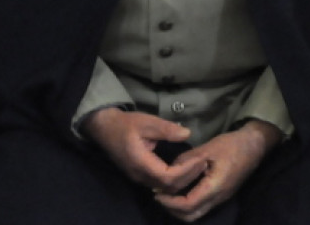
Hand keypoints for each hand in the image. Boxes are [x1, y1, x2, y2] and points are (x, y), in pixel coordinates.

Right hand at [81, 108, 206, 192]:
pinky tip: (185, 167)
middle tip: (204, 162)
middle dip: (188, 177)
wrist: (105, 128)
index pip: (167, 176)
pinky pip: (159, 183)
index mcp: (140, 163)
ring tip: (198, 165)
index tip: (200, 159)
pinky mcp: (140, 175)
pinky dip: (175, 179)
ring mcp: (138, 177)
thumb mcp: (148, 122)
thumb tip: (187, 134)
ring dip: (182, 179)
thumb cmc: (127, 124)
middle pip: (168, 186)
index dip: (186, 171)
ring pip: (164, 188)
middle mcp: (139, 175)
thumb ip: (167, 129)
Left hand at [155, 119, 281, 221]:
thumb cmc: (232, 145)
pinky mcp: (223, 194)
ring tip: (170, 194)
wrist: (255, 144)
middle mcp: (218, 198)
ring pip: (197, 214)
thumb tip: (169, 170)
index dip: (169, 202)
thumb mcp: (207, 148)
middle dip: (172, 209)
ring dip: (180, 209)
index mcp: (215, 187)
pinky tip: (183, 190)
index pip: (187, 205)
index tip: (157, 192)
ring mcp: (222, 198)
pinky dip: (189, 204)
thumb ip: (186, 160)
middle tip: (160, 196)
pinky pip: (202, 207)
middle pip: (190, 216)